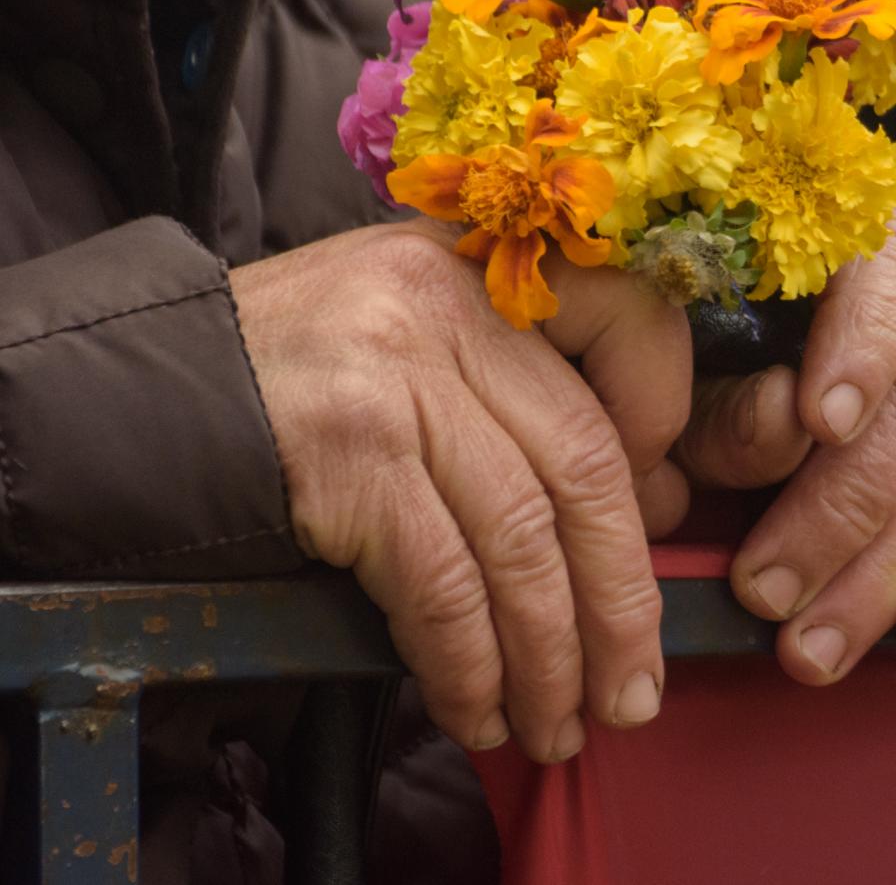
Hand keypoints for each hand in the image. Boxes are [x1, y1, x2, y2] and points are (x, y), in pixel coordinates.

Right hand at [232, 221, 690, 760]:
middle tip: (633, 690)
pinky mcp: (343, 455)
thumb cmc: (306, 377)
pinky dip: (469, 662)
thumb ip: (530, 394)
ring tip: (558, 726)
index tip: (661, 514)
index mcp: (488, 262)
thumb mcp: (427, 339)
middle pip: (586, 464)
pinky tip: (477, 708)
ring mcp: (393, 375)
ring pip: (522, 537)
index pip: (635, 323)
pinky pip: (441, 583)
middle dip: (623, 598)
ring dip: (551, 655)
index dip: (667, 427)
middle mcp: (449, 303)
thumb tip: (657, 504)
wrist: (137, 388)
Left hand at [672, 213, 895, 683]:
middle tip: (768, 597)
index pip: (885, 280)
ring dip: (893, 569)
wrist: (802, 398)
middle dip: (844, 513)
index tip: (818, 424)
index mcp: (860, 251)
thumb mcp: (698, 387)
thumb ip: (727, 405)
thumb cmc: (730, 386)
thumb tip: (783, 422)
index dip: (860, 351)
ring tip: (818, 645)